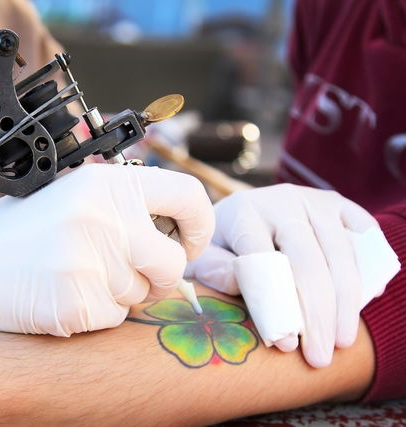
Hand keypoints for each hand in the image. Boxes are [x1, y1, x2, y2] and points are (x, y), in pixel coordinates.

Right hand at [0, 164, 213, 335]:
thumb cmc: (18, 231)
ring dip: (116, 294)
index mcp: (105, 183)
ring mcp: (88, 261)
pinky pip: (113, 320)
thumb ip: (124, 208)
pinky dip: (94, 315)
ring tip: (71, 274)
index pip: (188, 197)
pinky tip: (59, 295)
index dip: (199, 226)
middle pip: (170, 263)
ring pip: (141, 295)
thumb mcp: (72, 198)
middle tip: (121, 273)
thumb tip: (178, 232)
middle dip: (155, 276)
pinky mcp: (74, 303)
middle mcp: (102, 218)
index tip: (187, 244)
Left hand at [186, 184, 396, 366]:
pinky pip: (363, 231)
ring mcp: (311, 199)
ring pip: (340, 252)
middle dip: (318, 314)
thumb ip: (213, 270)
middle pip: (308, 260)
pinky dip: (367, 264)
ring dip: (347, 302)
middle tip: (320, 356)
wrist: (235, 212)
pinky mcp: (335, 202)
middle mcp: (280, 201)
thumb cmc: (218, 244)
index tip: (286, 343)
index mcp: (243, 213)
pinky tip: (366, 297)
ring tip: (342, 341)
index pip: (264, 260)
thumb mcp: (202, 257)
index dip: (277, 305)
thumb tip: (241, 284)